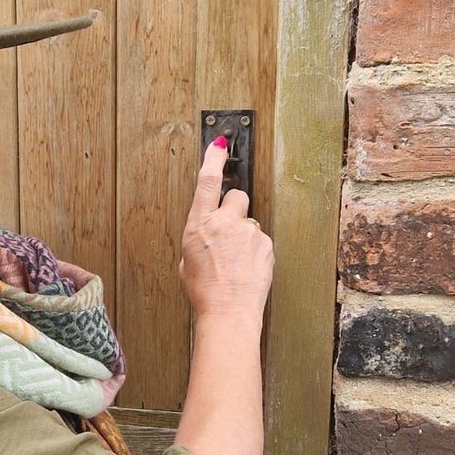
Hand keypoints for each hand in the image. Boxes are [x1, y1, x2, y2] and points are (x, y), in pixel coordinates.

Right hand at [178, 138, 272, 322]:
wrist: (228, 311)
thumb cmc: (205, 292)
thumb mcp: (188, 262)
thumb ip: (199, 239)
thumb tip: (208, 234)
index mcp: (199, 225)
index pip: (206, 181)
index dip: (212, 158)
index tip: (218, 143)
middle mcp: (225, 223)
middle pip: (236, 196)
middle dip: (233, 209)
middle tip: (229, 230)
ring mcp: (248, 232)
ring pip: (248, 223)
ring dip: (244, 236)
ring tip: (236, 262)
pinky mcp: (265, 244)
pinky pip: (260, 240)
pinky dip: (254, 251)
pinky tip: (246, 269)